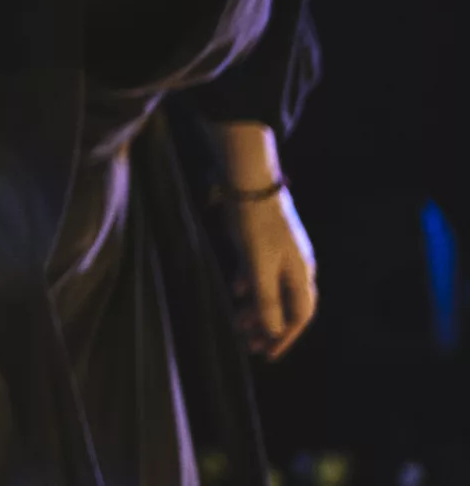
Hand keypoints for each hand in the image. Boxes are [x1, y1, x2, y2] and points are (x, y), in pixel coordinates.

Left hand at [228, 184, 318, 358]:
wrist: (249, 183)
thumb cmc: (255, 227)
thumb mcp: (258, 267)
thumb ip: (266, 300)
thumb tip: (274, 331)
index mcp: (301, 275)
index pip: (299, 316)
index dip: (285, 337)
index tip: (267, 354)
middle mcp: (298, 266)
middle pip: (287, 305)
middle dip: (269, 326)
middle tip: (249, 344)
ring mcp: (284, 253)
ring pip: (272, 288)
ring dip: (257, 307)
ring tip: (238, 322)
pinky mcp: (268, 242)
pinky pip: (262, 271)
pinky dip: (250, 284)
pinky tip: (236, 289)